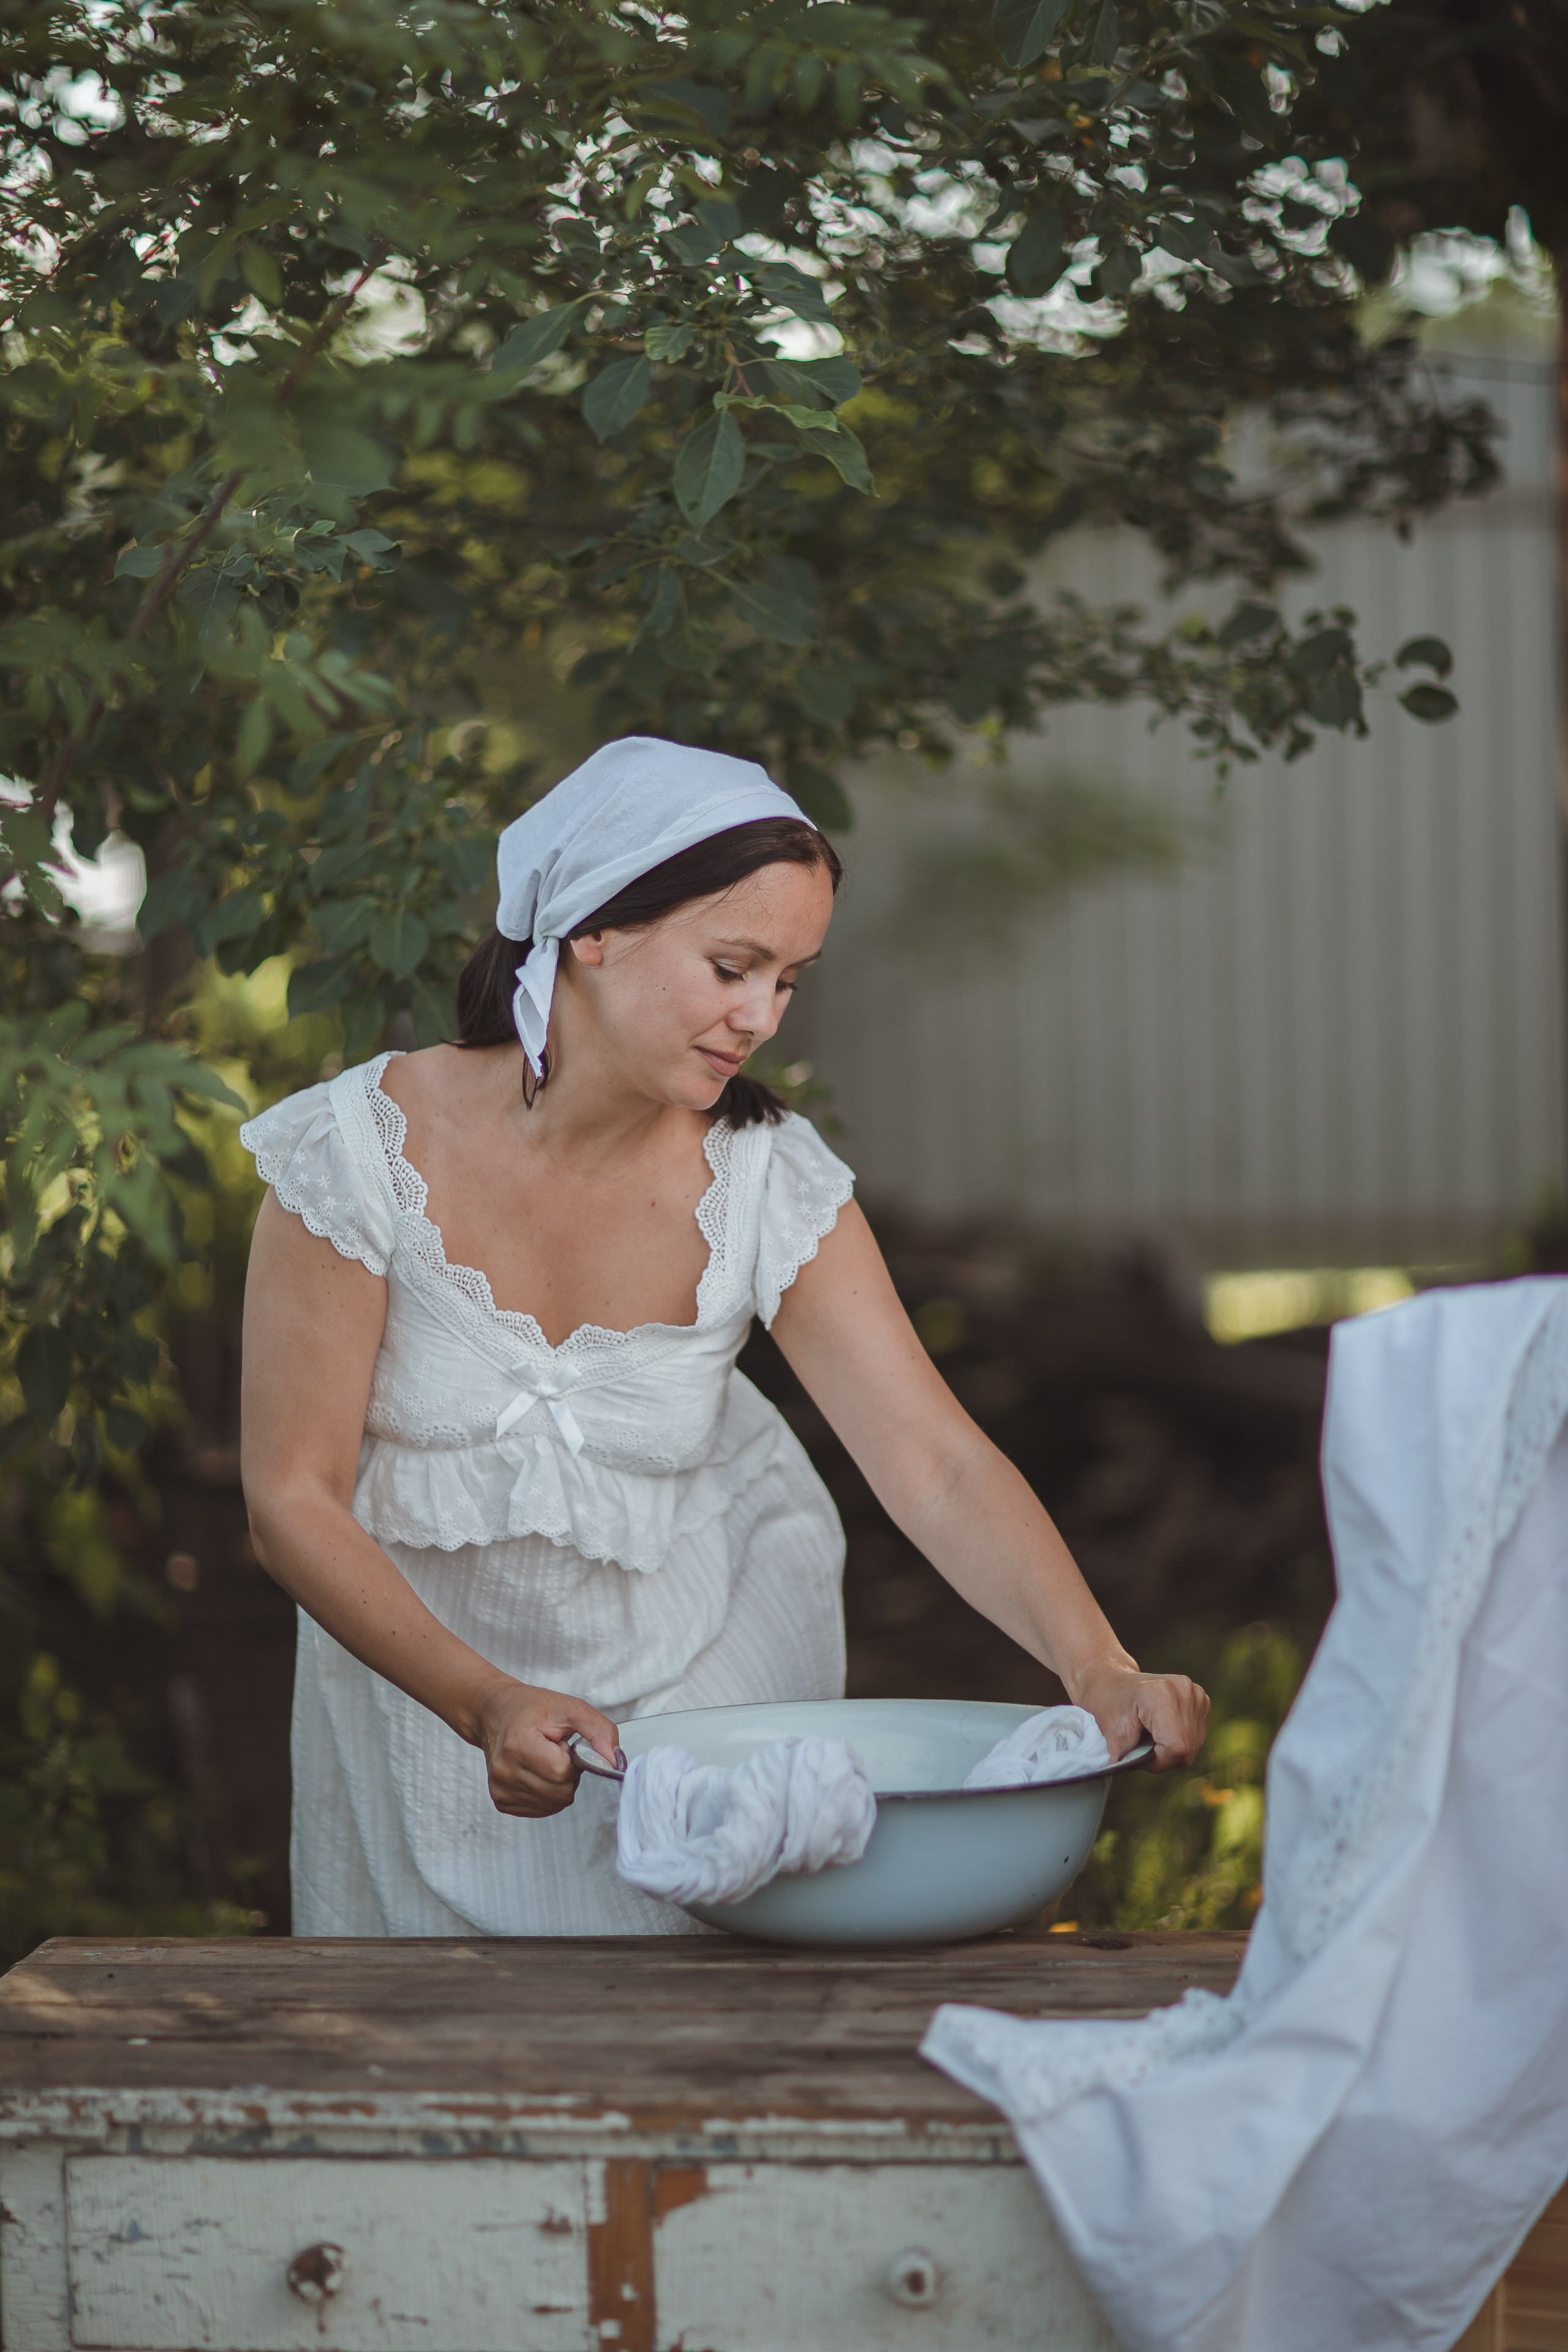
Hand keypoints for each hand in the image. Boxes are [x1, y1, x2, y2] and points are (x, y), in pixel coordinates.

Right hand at [470, 1679, 620, 1817]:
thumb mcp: (570, 1708)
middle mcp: (505, 1771)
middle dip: (568, 1773)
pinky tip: (537, 1772)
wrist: (497, 1714)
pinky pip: (541, 1809)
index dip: (571, 1759)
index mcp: (518, 1745)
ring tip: (545, 1759)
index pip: (562, 1772)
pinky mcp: (501, 1801)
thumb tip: (614, 1761)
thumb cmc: (533, 1709)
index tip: (562, 1744)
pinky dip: (548, 1793)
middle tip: (555, 1751)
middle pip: (560, 1792)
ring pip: (554, 1804)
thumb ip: (598, 1731)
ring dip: (559, 1784)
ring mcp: (501, 1789)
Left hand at [1071, 1660, 1208, 1772]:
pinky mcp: (1201, 1698)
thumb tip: (1129, 1773)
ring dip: (1172, 1749)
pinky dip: (1179, 1739)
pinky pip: (1196, 1735)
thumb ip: (1126, 1758)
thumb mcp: (1109, 1734)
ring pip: (1193, 1745)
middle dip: (1163, 1757)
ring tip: (1151, 1733)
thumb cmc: (1107, 1705)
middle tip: (1142, 1744)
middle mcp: (1184, 1690)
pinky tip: (1163, 1727)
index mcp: (1160, 1694)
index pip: (1176, 1746)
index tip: (1139, 1753)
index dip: (1159, 1760)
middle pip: (1186, 1749)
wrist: (1112, 1682)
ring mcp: (1195, 1693)